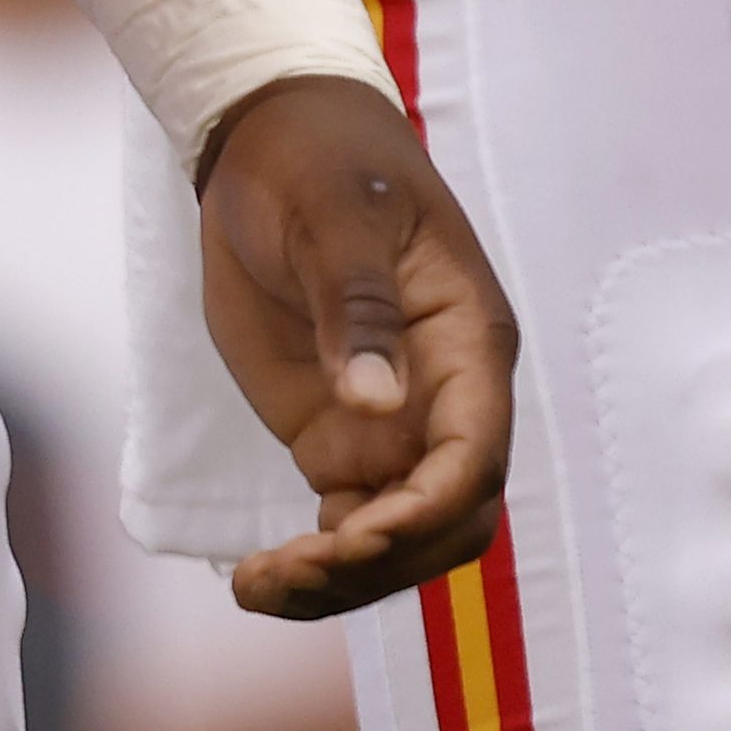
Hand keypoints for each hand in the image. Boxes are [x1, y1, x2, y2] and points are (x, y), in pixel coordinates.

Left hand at [194, 74, 510, 619]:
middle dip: (382, 564)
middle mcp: (445, 395)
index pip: (475, 456)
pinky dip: (317, 567)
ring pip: (403, 538)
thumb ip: (357, 309)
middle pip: (451, 519)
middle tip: (286, 573)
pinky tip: (257, 578)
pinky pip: (352, 526)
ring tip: (255, 587)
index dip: (423, 512)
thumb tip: (376, 403)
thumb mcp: (334, 221)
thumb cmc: (318, 163)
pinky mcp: (340, 435)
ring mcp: (393, 422)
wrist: (275, 142)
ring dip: (344, 581)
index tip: (348, 539)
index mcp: (467, 341)